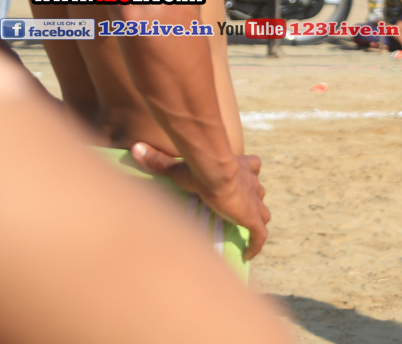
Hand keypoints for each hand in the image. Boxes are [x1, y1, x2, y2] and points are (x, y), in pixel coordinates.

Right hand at [131, 142, 270, 260]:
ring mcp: (254, 202)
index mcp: (240, 167)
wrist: (215, 174)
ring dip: (257, 221)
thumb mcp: (178, 167)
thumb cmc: (199, 169)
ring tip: (247, 232)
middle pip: (259, 192)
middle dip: (254, 200)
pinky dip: (256, 245)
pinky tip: (248, 255)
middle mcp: (251, 183)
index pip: (253, 166)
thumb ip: (158, 160)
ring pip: (264, 213)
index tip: (244, 179)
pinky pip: (260, 236)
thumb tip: (136, 148)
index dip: (250, 172)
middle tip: (242, 211)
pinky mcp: (252, 218)